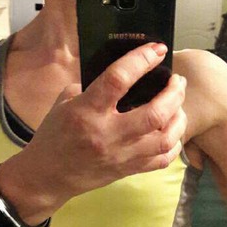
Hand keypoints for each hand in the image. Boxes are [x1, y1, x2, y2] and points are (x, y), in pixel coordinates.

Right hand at [0, 43, 186, 220]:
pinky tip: (172, 130)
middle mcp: (108, 134)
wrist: (47, 176)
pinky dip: (174, 143)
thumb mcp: (65, 102)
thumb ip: (92, 86)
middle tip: (177, 80)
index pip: (118, 80)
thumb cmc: (55, 135)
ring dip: (179, 117)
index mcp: (87, 111)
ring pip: (165, 138)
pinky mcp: (128, 170)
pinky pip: (162, 159)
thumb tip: (124, 71)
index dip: (141, 60)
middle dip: (173, 92)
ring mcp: (121, 155)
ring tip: (178, 104)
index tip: (157, 49)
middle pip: (155, 113)